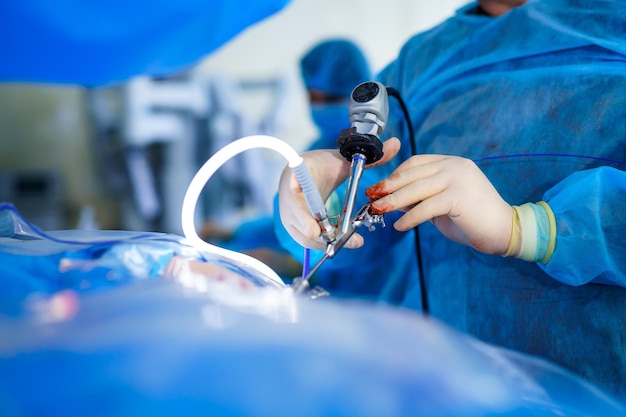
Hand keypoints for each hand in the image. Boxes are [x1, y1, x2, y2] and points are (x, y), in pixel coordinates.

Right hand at [278, 138, 400, 249]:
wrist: (296, 176)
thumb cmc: (318, 167)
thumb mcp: (341, 160)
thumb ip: (369, 157)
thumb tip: (396, 143)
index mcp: (298, 177)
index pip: (295, 186)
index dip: (298, 195)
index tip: (303, 203)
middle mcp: (290, 200)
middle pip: (300, 219)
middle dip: (321, 231)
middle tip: (346, 238)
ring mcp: (289, 217)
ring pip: (306, 236)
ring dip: (329, 241)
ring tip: (356, 240)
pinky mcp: (294, 229)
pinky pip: (310, 241)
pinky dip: (329, 242)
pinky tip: (349, 240)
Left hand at [366, 155, 512, 254]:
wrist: (504, 230)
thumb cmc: (471, 218)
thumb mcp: (441, 203)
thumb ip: (420, 197)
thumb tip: (391, 199)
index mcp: (451, 163)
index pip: (415, 163)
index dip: (395, 174)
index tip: (379, 187)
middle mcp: (454, 166)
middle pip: (412, 174)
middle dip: (387, 186)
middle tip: (370, 197)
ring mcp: (457, 179)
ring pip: (415, 189)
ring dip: (392, 201)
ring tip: (378, 211)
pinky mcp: (458, 197)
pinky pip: (425, 207)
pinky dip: (410, 218)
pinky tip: (400, 226)